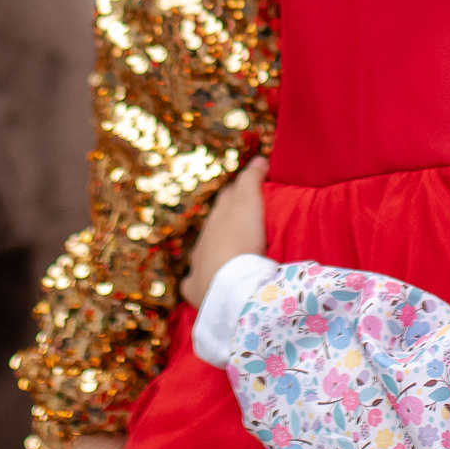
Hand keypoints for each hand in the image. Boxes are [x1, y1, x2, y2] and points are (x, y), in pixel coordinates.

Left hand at [182, 157, 266, 308]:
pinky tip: (202, 283)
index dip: (241, 191)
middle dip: (226, 216)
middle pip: (215, 222)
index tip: (254, 188)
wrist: (227, 283)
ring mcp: (197, 263)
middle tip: (245, 216)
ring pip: (203, 250)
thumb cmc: (240, 239)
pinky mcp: (195, 288)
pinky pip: (192, 283)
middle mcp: (204, 237)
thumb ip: (251, 180)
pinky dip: (196, 281)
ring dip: (215, 248)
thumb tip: (258, 159)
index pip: (229, 198)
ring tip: (232, 251)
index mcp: (218, 216)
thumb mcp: (248, 204)